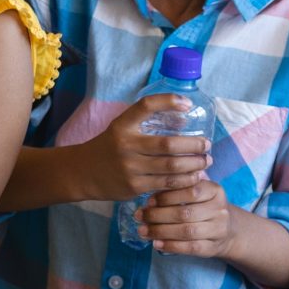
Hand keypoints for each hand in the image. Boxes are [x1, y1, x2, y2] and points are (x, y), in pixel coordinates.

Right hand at [83, 95, 209, 201]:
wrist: (82, 173)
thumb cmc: (109, 147)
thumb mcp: (120, 129)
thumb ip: (145, 123)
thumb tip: (184, 118)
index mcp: (122, 126)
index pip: (145, 106)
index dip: (168, 102)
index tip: (187, 104)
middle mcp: (125, 146)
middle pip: (168, 145)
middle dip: (194, 145)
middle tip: (206, 145)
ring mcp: (129, 168)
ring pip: (171, 167)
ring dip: (194, 164)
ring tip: (205, 161)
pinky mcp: (133, 187)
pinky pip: (166, 184)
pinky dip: (185, 180)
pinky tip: (194, 177)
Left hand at [138, 177, 234, 258]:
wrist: (228, 230)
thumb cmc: (203, 207)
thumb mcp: (196, 194)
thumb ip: (177, 191)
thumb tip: (149, 201)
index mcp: (215, 191)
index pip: (191, 191)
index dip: (167, 196)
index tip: (148, 201)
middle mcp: (220, 210)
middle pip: (186, 213)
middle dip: (158, 215)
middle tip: (139, 216)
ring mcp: (219, 230)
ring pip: (188, 231)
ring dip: (161, 231)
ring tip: (143, 231)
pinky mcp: (213, 247)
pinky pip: (191, 248)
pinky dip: (171, 246)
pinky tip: (156, 243)